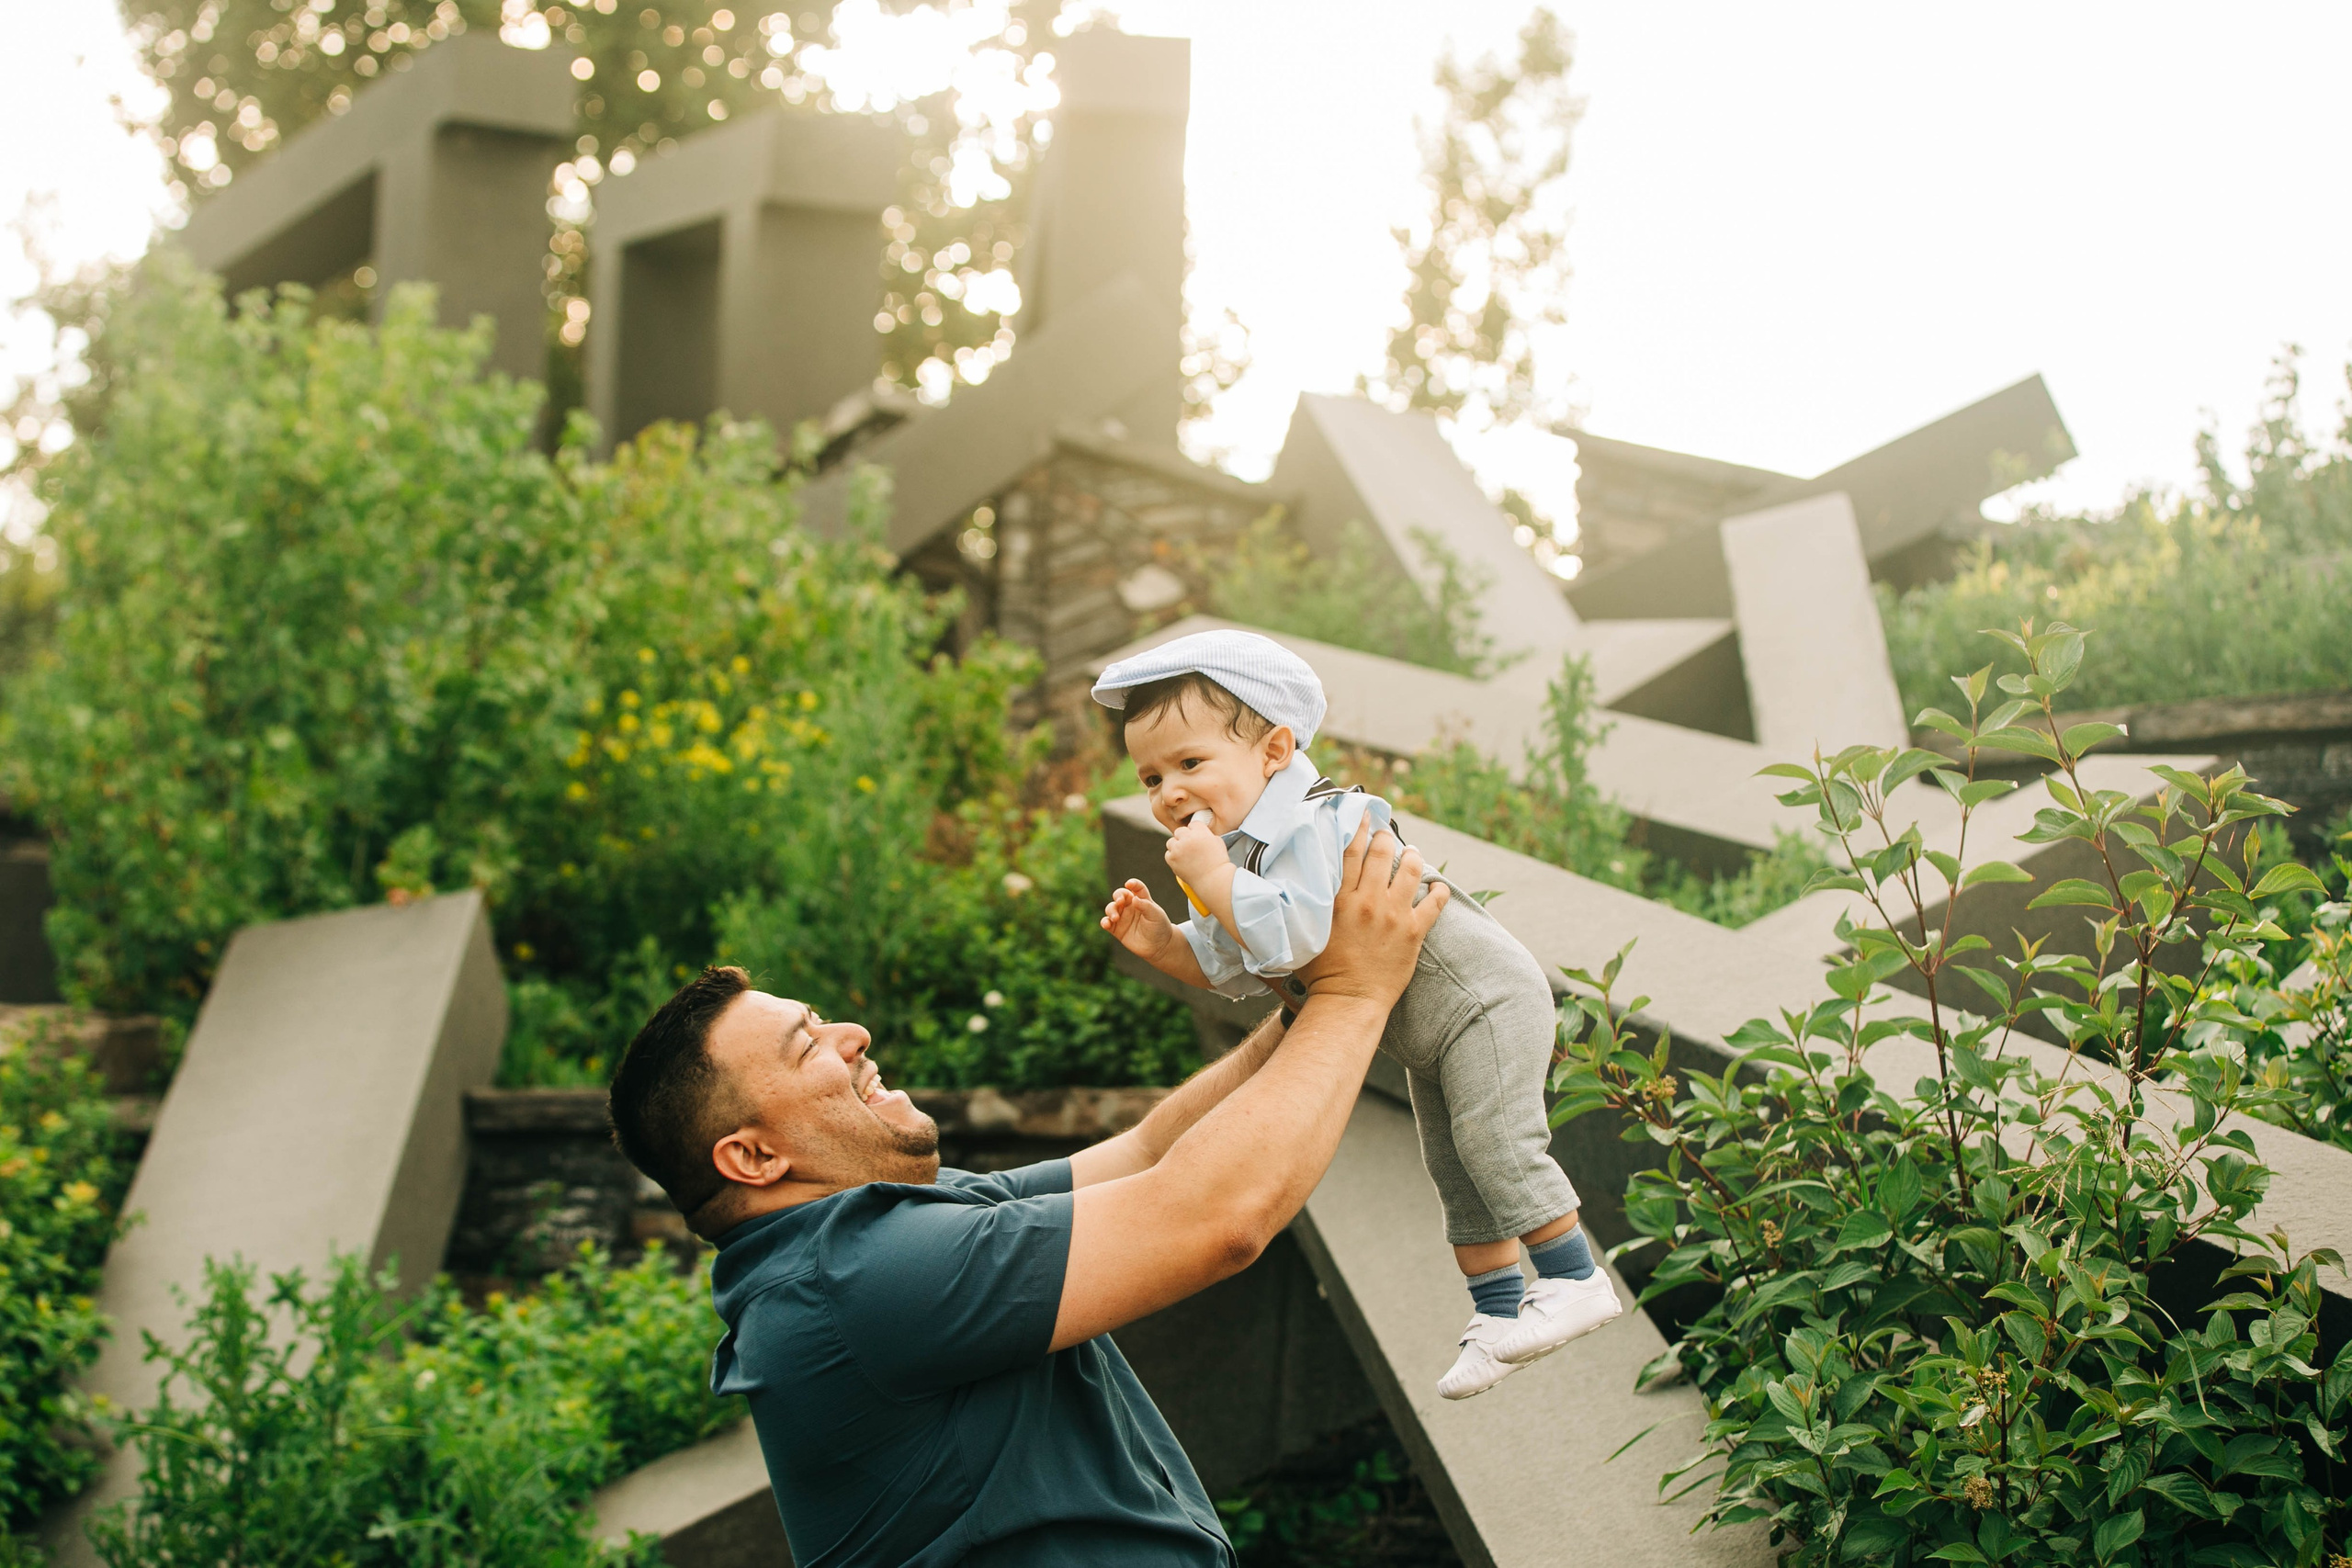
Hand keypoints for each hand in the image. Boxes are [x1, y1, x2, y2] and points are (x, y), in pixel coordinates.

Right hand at [1100, 879, 1177, 961]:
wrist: (1158, 947)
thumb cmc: (1159, 928)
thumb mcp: (1156, 915)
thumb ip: (1145, 906)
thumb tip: (1133, 898)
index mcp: (1142, 900)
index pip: (1137, 888)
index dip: (1133, 884)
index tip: (1129, 884)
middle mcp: (1131, 907)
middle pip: (1120, 895)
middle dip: (1117, 896)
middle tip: (1120, 901)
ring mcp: (1123, 917)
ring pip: (1111, 908)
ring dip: (1111, 910)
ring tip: (1115, 918)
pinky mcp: (1117, 929)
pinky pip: (1107, 923)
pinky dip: (1104, 922)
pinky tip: (1106, 924)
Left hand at [1163, 816, 1225, 885]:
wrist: (1213, 880)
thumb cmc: (1218, 862)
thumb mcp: (1217, 842)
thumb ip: (1205, 834)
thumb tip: (1197, 832)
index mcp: (1200, 832)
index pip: (1193, 824)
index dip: (1196, 831)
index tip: (1198, 838)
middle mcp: (1187, 838)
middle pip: (1180, 831)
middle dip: (1184, 837)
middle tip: (1190, 847)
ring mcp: (1178, 849)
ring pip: (1171, 841)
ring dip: (1176, 846)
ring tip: (1185, 855)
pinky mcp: (1172, 859)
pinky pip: (1168, 854)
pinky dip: (1173, 857)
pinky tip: (1182, 862)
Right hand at [1294, 820, 1445, 1010]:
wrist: (1347, 1001)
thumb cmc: (1320, 973)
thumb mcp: (1306, 932)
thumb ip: (1306, 908)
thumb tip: (1296, 890)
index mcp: (1340, 899)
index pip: (1352, 851)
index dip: (1359, 829)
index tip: (1364, 816)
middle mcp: (1368, 901)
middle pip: (1381, 853)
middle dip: (1386, 837)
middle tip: (1387, 833)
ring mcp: (1393, 915)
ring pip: (1410, 870)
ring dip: (1413, 856)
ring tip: (1413, 853)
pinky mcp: (1413, 932)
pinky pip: (1434, 903)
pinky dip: (1439, 890)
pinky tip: (1438, 885)